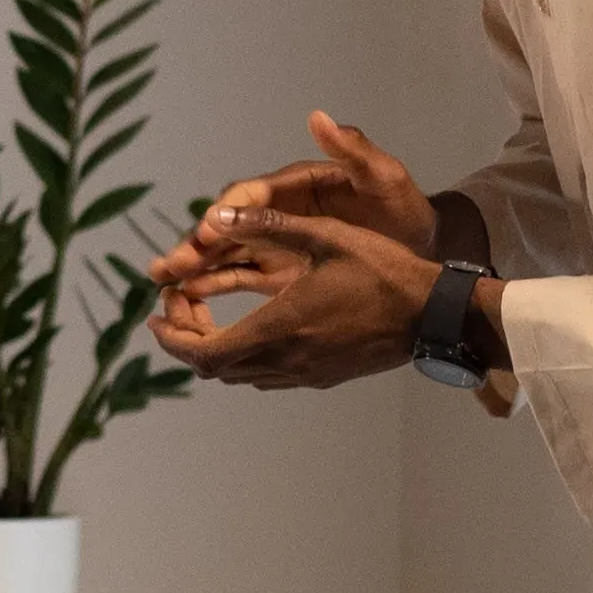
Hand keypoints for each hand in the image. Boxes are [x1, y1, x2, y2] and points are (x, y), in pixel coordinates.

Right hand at [147, 112, 435, 309]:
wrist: (421, 250)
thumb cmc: (404, 210)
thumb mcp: (385, 179)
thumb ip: (354, 151)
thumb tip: (319, 118)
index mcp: (297, 185)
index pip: (252, 194)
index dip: (227, 210)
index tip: (208, 227)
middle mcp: (278, 213)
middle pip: (228, 226)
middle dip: (196, 244)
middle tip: (167, 267)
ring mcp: (274, 244)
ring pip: (224, 254)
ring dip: (194, 268)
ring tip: (163, 286)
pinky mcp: (276, 273)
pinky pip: (237, 278)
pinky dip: (212, 287)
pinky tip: (189, 300)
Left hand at [153, 208, 439, 390]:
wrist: (433, 314)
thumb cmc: (383, 270)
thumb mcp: (325, 236)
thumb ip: (266, 226)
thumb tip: (214, 215)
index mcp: (278, 328)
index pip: (202, 351)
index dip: (171, 336)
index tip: (160, 310)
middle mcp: (285, 359)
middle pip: (212, 368)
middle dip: (184, 339)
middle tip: (177, 306)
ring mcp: (303, 374)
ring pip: (237, 375)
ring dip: (213, 350)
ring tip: (205, 316)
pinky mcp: (320, 377)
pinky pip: (265, 376)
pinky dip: (242, 355)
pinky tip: (250, 328)